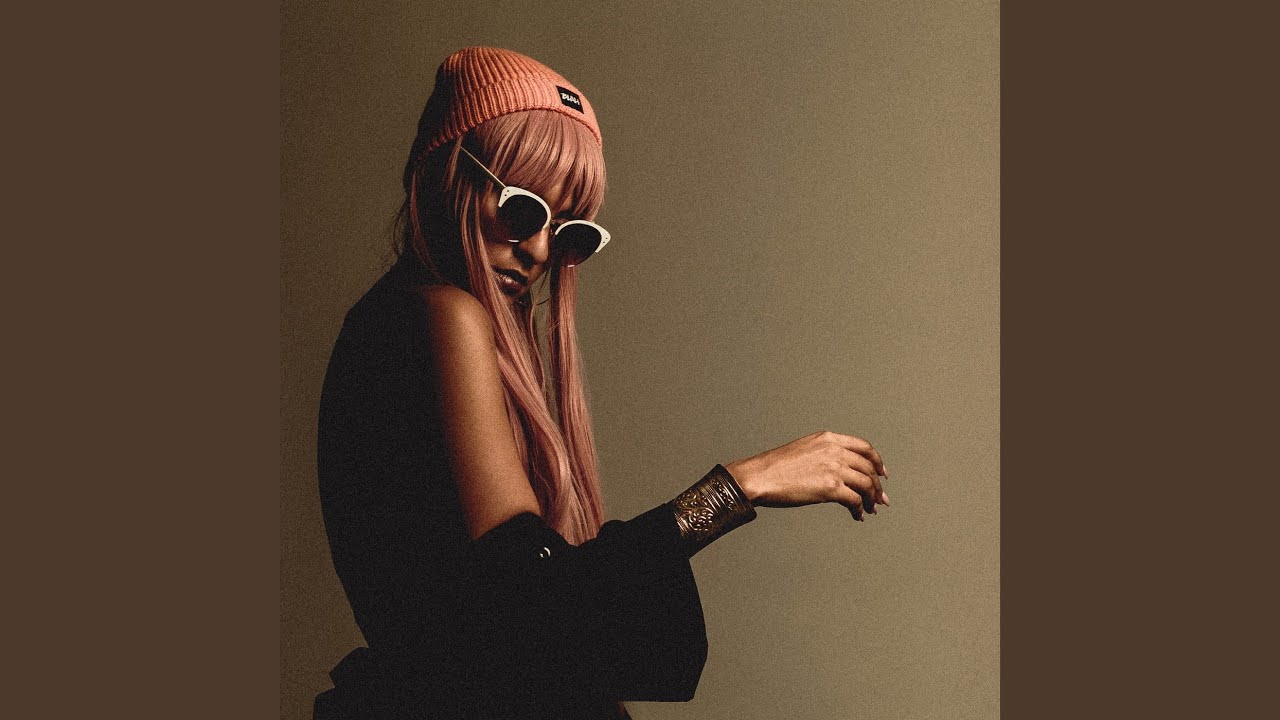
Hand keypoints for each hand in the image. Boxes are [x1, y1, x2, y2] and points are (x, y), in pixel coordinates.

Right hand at [725, 430, 889, 521]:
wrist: (759, 477)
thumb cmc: (774, 467)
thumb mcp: (804, 449)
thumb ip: (824, 454)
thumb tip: (839, 473)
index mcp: (828, 438)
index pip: (864, 447)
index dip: (877, 461)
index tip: (882, 473)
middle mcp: (834, 450)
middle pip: (869, 467)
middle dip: (877, 485)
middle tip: (880, 498)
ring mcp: (834, 468)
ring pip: (866, 484)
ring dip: (872, 499)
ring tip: (871, 509)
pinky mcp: (830, 487)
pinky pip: (855, 500)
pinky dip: (859, 509)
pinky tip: (857, 515)